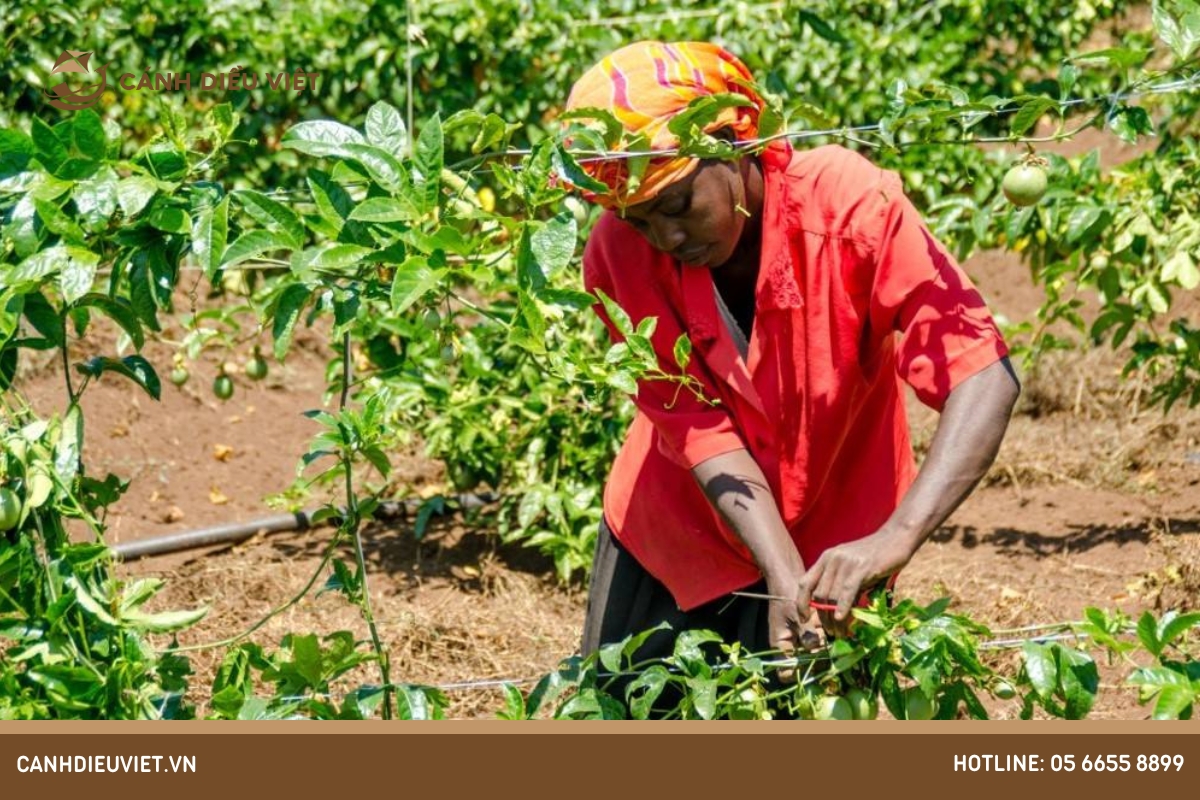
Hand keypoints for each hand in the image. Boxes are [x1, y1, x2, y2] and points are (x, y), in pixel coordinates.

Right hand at [765, 575, 824, 682]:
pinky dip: (831, 641)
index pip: (786, 673)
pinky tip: (838, 634)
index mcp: (781, 645)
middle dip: (817, 664)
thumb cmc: (786, 596)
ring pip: (817, 655)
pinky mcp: (815, 631)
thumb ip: (805, 632)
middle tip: (828, 657)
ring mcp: (804, 639)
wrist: (789, 579)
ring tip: (832, 641)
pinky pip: (824, 642)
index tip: (810, 668)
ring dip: (826, 652)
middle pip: (805, 666)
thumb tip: (815, 648)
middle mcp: (793, 646)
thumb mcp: (794, 614)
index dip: (797, 675)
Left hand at [797, 529, 912, 638]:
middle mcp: (832, 559)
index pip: (805, 583)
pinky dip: (843, 607)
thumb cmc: (875, 556)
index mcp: (826, 558)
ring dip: (834, 619)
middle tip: (832, 633)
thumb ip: (841, 585)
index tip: (804, 619)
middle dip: (823, 617)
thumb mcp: (851, 568)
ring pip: (832, 596)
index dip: (801, 603)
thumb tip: (835, 612)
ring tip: (841, 633)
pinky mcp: (862, 567)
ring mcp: (846, 562)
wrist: (897, 536)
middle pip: (819, 594)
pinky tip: (843, 619)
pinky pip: (847, 591)